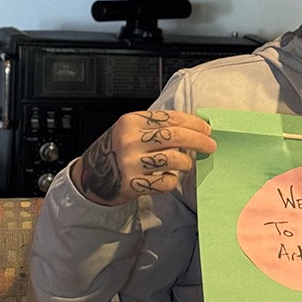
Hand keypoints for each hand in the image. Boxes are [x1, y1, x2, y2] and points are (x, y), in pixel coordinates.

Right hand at [72, 109, 216, 205]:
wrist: (90, 177)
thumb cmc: (115, 151)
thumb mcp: (129, 130)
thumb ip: (155, 126)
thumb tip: (193, 127)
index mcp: (131, 121)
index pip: (171, 117)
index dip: (194, 123)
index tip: (207, 129)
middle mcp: (130, 140)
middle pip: (176, 136)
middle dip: (199, 140)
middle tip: (210, 145)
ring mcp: (131, 162)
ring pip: (174, 159)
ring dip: (187, 162)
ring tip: (187, 164)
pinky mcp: (133, 183)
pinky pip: (166, 182)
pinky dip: (172, 180)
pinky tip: (169, 178)